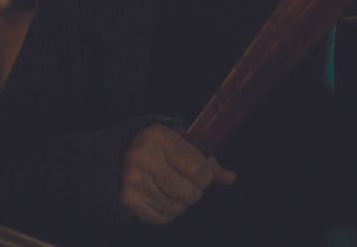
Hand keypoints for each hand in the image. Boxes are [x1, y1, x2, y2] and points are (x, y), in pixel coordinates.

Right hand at [119, 124, 235, 224]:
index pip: (197, 169)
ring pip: (176, 208)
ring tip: (174, 189)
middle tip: (187, 183)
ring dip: (181, 203)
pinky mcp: (128, 199)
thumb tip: (231, 178)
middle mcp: (143, 157)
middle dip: (195, 192)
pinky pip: (162, 219)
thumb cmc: (163, 148)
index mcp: (160, 137)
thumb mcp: (186, 144)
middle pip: (188, 193)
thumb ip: (209, 162)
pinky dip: (168, 213)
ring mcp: (133, 180)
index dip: (206, 177)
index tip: (202, 174)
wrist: (125, 154)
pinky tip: (162, 197)